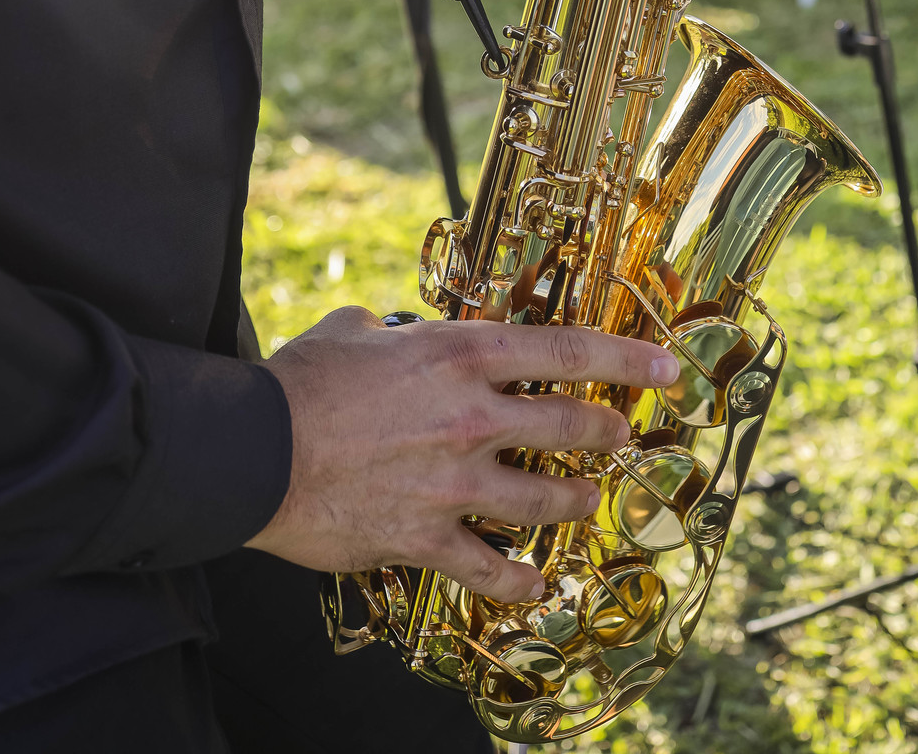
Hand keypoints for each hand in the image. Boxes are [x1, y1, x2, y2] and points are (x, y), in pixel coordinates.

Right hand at [248, 308, 678, 602]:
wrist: (250, 450)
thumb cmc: (299, 381)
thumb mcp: (354, 329)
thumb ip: (393, 330)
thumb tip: (395, 331)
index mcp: (461, 352)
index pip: (567, 350)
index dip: (627, 356)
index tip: (667, 366)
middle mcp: (473, 415)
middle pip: (570, 425)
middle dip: (609, 432)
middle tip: (625, 436)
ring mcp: (456, 482)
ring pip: (547, 500)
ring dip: (576, 502)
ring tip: (587, 502)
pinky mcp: (427, 537)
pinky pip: (491, 569)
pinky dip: (520, 582)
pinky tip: (537, 588)